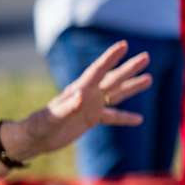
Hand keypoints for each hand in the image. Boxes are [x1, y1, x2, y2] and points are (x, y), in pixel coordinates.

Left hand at [18, 41, 152, 157]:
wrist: (34, 138)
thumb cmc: (40, 126)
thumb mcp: (52, 117)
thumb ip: (67, 107)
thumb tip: (82, 96)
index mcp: (79, 90)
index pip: (97, 70)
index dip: (110, 58)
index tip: (124, 45)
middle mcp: (87, 94)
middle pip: (112, 79)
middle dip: (129, 68)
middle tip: (146, 57)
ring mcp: (90, 106)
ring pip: (116, 93)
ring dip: (132, 87)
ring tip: (150, 78)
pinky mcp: (91, 118)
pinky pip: (112, 116)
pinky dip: (125, 117)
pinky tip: (139, 119)